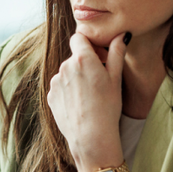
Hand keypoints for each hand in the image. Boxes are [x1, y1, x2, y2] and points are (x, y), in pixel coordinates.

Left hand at [47, 32, 128, 170]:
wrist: (91, 137)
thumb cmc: (107, 107)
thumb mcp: (116, 78)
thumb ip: (116, 53)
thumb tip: (121, 34)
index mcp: (82, 59)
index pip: (79, 37)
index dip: (89, 44)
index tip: (99, 56)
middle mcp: (65, 67)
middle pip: (75, 57)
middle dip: (85, 64)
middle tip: (99, 81)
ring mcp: (56, 82)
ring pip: (67, 73)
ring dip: (76, 78)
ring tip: (89, 96)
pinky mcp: (51, 96)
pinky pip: (61, 87)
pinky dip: (69, 91)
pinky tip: (80, 104)